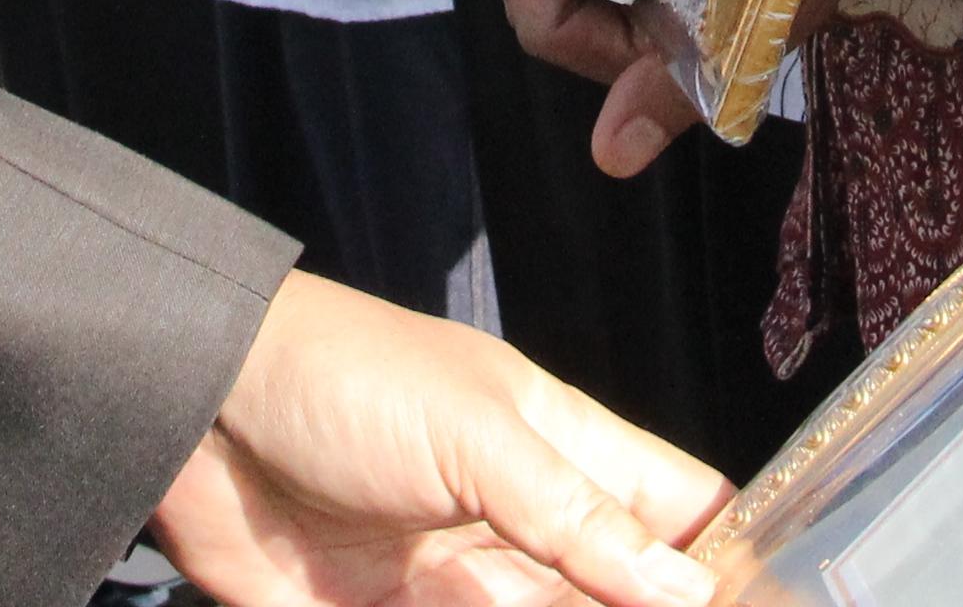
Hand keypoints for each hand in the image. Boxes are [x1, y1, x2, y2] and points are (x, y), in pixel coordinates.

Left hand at [154, 269, 722, 606]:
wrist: (190, 411)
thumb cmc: (341, 378)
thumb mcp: (477, 434)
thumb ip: (577, 518)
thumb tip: (684, 590)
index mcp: (563, 453)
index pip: (681, 514)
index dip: (728, 564)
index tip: (773, 601)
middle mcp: (521, 530)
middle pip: (619, 597)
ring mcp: (457, 587)